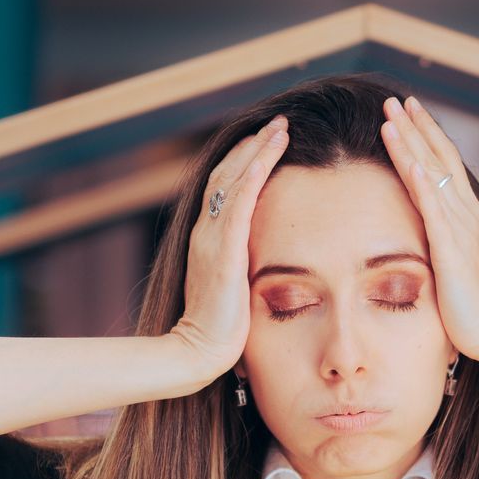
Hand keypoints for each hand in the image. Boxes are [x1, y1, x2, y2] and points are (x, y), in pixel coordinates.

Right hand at [173, 114, 288, 378]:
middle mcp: (205, 232)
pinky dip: (255, 172)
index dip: (243, 162)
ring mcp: (211, 239)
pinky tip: (271, 152)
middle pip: (227, 174)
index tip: (266, 141)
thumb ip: (242, 270)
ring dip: (258, 150)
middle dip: (252, 146)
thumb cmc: (220, 333)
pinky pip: (240, 202)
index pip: (224, 189)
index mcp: (207, 241)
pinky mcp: (223, 251)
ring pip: (233, 179)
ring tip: (281, 127)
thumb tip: (262, 264)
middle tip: (278, 123)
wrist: (198, 354)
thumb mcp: (233, 291)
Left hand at [378, 94, 478, 361]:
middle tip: (394, 99)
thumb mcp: (455, 264)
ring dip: (411, 144)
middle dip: (416, 127)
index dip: (426, 136)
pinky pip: (434, 209)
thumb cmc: (473, 306)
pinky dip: (422, 182)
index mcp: (464, 217)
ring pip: (432, 175)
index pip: (444, 167)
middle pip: (438, 160)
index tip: (408, 111)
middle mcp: (464, 215)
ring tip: (391, 117)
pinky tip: (410, 160)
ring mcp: (459, 229)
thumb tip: (426, 232)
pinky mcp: (451, 249)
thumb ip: (443, 242)